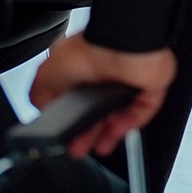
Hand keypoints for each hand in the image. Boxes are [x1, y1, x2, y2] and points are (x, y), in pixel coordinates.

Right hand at [29, 36, 175, 158]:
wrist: (120, 44)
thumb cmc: (87, 50)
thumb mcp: (46, 76)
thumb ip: (40, 96)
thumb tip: (41, 111)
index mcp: (83, 71)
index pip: (78, 104)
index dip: (71, 124)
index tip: (67, 139)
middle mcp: (106, 75)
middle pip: (98, 114)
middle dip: (88, 135)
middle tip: (80, 148)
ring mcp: (130, 79)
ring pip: (120, 114)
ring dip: (109, 133)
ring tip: (99, 146)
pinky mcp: (150, 84)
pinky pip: (143, 109)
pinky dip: (131, 122)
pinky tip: (118, 130)